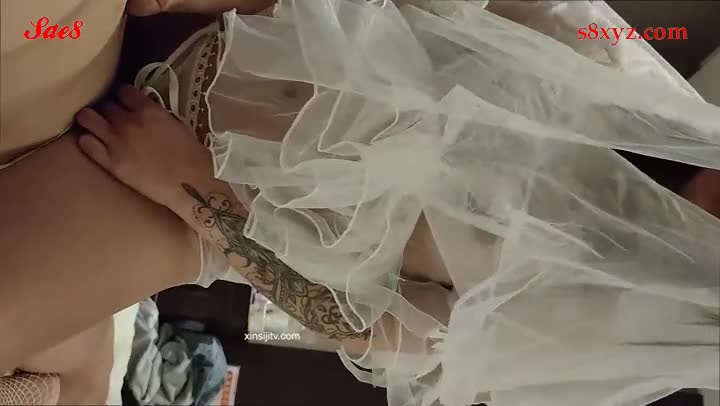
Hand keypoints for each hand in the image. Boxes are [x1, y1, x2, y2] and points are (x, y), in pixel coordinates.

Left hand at [76, 85, 214, 207]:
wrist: (190, 184)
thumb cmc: (192, 156)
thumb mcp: (178, 125)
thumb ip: (158, 115)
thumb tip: (145, 112)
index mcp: (148, 111)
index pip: (124, 91)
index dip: (125, 96)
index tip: (127, 103)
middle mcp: (128, 122)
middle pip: (106, 104)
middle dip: (110, 109)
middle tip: (115, 118)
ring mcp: (116, 142)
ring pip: (87, 118)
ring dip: (91, 119)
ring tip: (96, 126)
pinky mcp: (110, 163)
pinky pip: (85, 143)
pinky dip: (87, 140)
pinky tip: (94, 143)